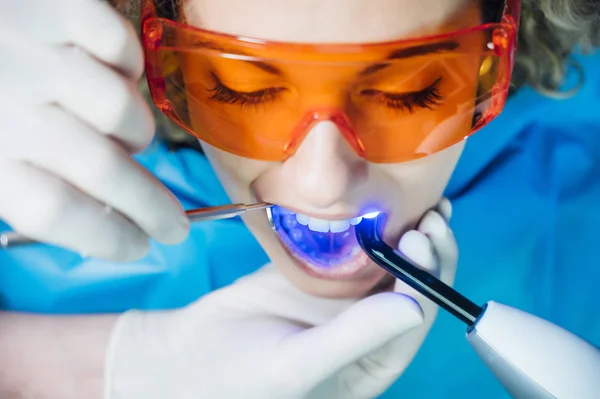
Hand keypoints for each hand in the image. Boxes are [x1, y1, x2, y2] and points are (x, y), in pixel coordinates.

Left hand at [0, 0, 188, 260]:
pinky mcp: (59, 7)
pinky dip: (127, 69)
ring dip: (133, 134)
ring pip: (122, 109)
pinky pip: (123, 48)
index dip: (109, 238)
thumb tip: (99, 226)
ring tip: (119, 137)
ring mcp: (36, 47)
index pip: (56, 211)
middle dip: (153, 208)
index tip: (139, 247)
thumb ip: (22, 195)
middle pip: (104, 169)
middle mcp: (6, 100)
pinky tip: (109, 77)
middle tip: (174, 227)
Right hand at [105, 199, 456, 398]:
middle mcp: (365, 328)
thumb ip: (355, 338)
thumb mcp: (297, 365)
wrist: (184, 358)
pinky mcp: (315, 273)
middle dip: (425, 254)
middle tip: (429, 219)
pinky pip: (347, 246)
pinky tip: (379, 203)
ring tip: (424, 203)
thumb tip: (414, 307)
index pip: (413, 319)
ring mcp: (341, 298)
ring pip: (386, 263)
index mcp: (371, 362)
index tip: (422, 241)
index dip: (426, 280)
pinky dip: (366, 226)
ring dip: (406, 235)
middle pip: (409, 286)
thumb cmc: (238, 379)